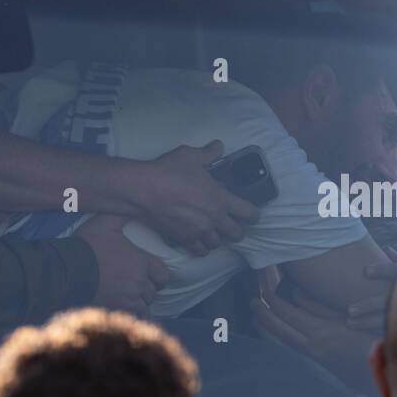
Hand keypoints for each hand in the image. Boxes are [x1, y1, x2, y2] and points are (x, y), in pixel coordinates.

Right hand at [76, 213, 168, 313]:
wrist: (65, 270)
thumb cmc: (87, 245)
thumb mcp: (105, 221)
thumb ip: (123, 214)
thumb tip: (134, 205)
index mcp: (141, 262)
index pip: (164, 274)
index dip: (158, 274)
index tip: (149, 273)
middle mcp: (139, 282)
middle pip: (153, 291)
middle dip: (146, 288)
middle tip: (134, 283)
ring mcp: (128, 299)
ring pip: (144, 306)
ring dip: (139, 302)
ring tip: (128, 296)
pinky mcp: (115, 310)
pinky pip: (133, 317)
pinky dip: (132, 314)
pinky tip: (125, 309)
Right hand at [124, 141, 260, 255]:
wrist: (143, 190)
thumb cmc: (168, 171)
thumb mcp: (191, 155)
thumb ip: (209, 153)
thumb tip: (218, 146)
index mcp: (221, 200)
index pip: (249, 213)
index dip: (254, 213)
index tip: (252, 212)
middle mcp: (213, 220)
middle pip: (237, 234)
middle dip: (237, 229)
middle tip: (233, 222)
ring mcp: (199, 232)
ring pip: (218, 244)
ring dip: (218, 238)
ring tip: (214, 231)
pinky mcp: (183, 239)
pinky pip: (199, 251)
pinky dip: (202, 248)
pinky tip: (199, 241)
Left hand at [251, 268, 378, 381]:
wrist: (384, 373)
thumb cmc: (372, 339)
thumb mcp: (348, 317)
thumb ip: (319, 306)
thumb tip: (293, 294)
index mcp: (321, 332)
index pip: (288, 314)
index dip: (273, 300)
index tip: (264, 288)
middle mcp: (313, 347)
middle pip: (279, 330)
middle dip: (263, 315)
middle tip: (252, 302)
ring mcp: (314, 358)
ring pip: (281, 343)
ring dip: (266, 329)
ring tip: (256, 317)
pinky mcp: (318, 364)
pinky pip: (289, 350)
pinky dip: (276, 340)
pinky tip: (273, 335)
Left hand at [344, 246, 396, 331]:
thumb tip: (387, 250)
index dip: (382, 269)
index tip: (364, 271)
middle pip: (390, 300)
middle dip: (368, 305)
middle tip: (349, 309)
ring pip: (391, 320)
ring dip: (367, 323)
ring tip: (349, 322)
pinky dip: (379, 338)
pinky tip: (363, 339)